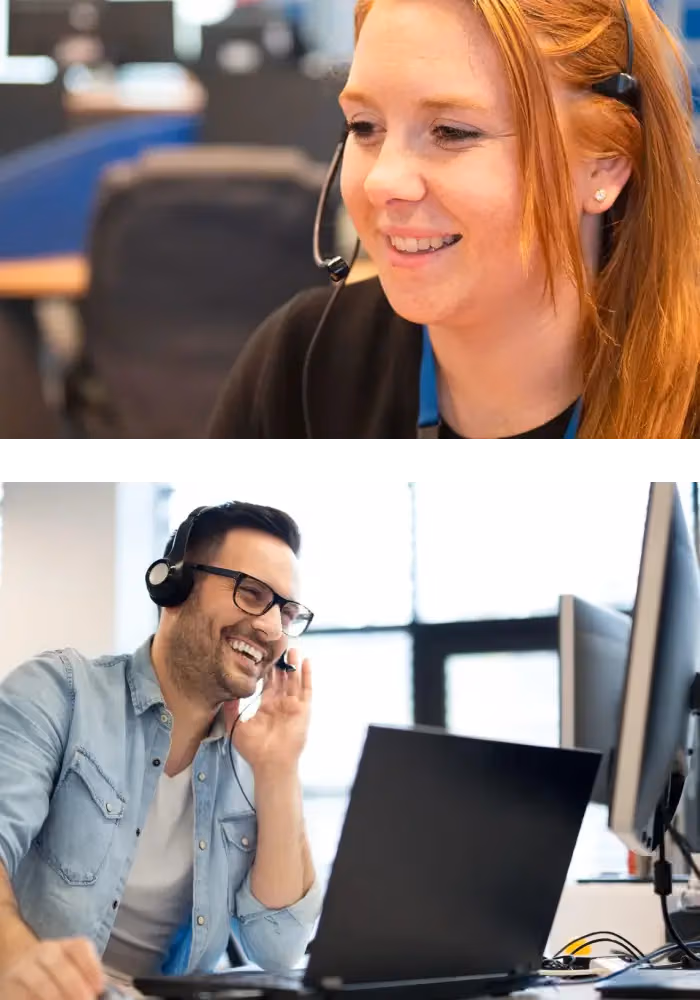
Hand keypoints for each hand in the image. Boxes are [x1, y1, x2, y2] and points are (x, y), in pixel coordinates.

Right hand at [1, 937, 104, 999]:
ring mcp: (25, 968)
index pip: (80, 948)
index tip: (100, 988)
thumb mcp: (74, 967)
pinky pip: (24, 996)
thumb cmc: (57, 971)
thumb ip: (91, 978)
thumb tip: (112, 993)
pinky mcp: (9, 987)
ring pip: (40, 982)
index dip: (91, 967)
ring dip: (55, 996)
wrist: (18, 964)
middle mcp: (45, 952)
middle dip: (74, 986)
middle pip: (60, 964)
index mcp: (66, 946)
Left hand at [228, 648, 311, 772]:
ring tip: (292, 648)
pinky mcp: (304, 710)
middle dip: (280, 663)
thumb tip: (226, 692)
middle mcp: (280, 704)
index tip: (263, 654)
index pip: (268, 683)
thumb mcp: (236, 726)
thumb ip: (231, 709)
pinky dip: (307, 675)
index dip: (266, 669)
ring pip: (294, 680)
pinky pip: (307, 689)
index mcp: (266, 707)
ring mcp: (293, 706)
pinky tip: (306, 661)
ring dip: (294, 664)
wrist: (270, 763)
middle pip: (282, 678)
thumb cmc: (254, 750)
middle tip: (278, 645)